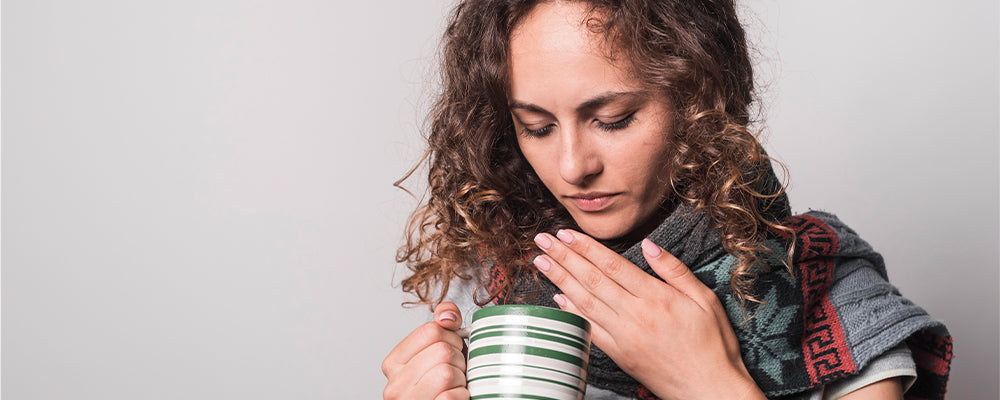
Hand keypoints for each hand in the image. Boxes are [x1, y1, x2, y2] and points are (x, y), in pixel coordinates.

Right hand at [381, 302, 469, 399]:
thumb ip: (441, 328)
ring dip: (461, 380)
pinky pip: (452, 396)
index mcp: (394, 363)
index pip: (430, 330)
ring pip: (447, 372)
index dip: (451, 338)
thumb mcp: (438, 354)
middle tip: (455, 374)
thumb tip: (447, 314)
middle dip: (459, 360)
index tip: (450, 352)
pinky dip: (462, 397)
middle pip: (442, 350)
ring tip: (454, 387)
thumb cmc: (441, 388)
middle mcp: (395, 384)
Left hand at [532, 230, 764, 399]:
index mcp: (657, 297)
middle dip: (564, 257)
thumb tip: (649, 244)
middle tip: (542, 240)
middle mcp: (636, 315)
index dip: (586, 247)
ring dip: (560, 279)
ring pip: (585, 301)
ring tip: (541, 262)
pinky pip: (589, 329)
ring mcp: (624, 336)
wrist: (709, 390)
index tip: (566, 233)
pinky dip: (572, 311)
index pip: (613, 265)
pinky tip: (557, 297)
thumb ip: (675, 270)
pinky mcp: (619, 354)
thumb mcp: (705, 299)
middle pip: (592, 279)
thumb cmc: (713, 344)